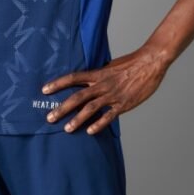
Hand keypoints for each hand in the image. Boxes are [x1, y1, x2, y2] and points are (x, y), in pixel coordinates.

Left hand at [41, 47, 170, 134]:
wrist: (149, 63)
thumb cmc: (131, 63)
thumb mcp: (110, 66)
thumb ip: (98, 73)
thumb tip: (87, 78)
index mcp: (98, 73)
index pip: (73, 78)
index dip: (57, 84)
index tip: (44, 90)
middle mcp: (102, 85)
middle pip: (77, 97)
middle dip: (62, 108)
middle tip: (49, 117)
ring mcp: (112, 95)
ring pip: (90, 109)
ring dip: (77, 119)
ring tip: (66, 129)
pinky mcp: (123, 104)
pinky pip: (109, 116)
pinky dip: (99, 124)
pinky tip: (90, 131)